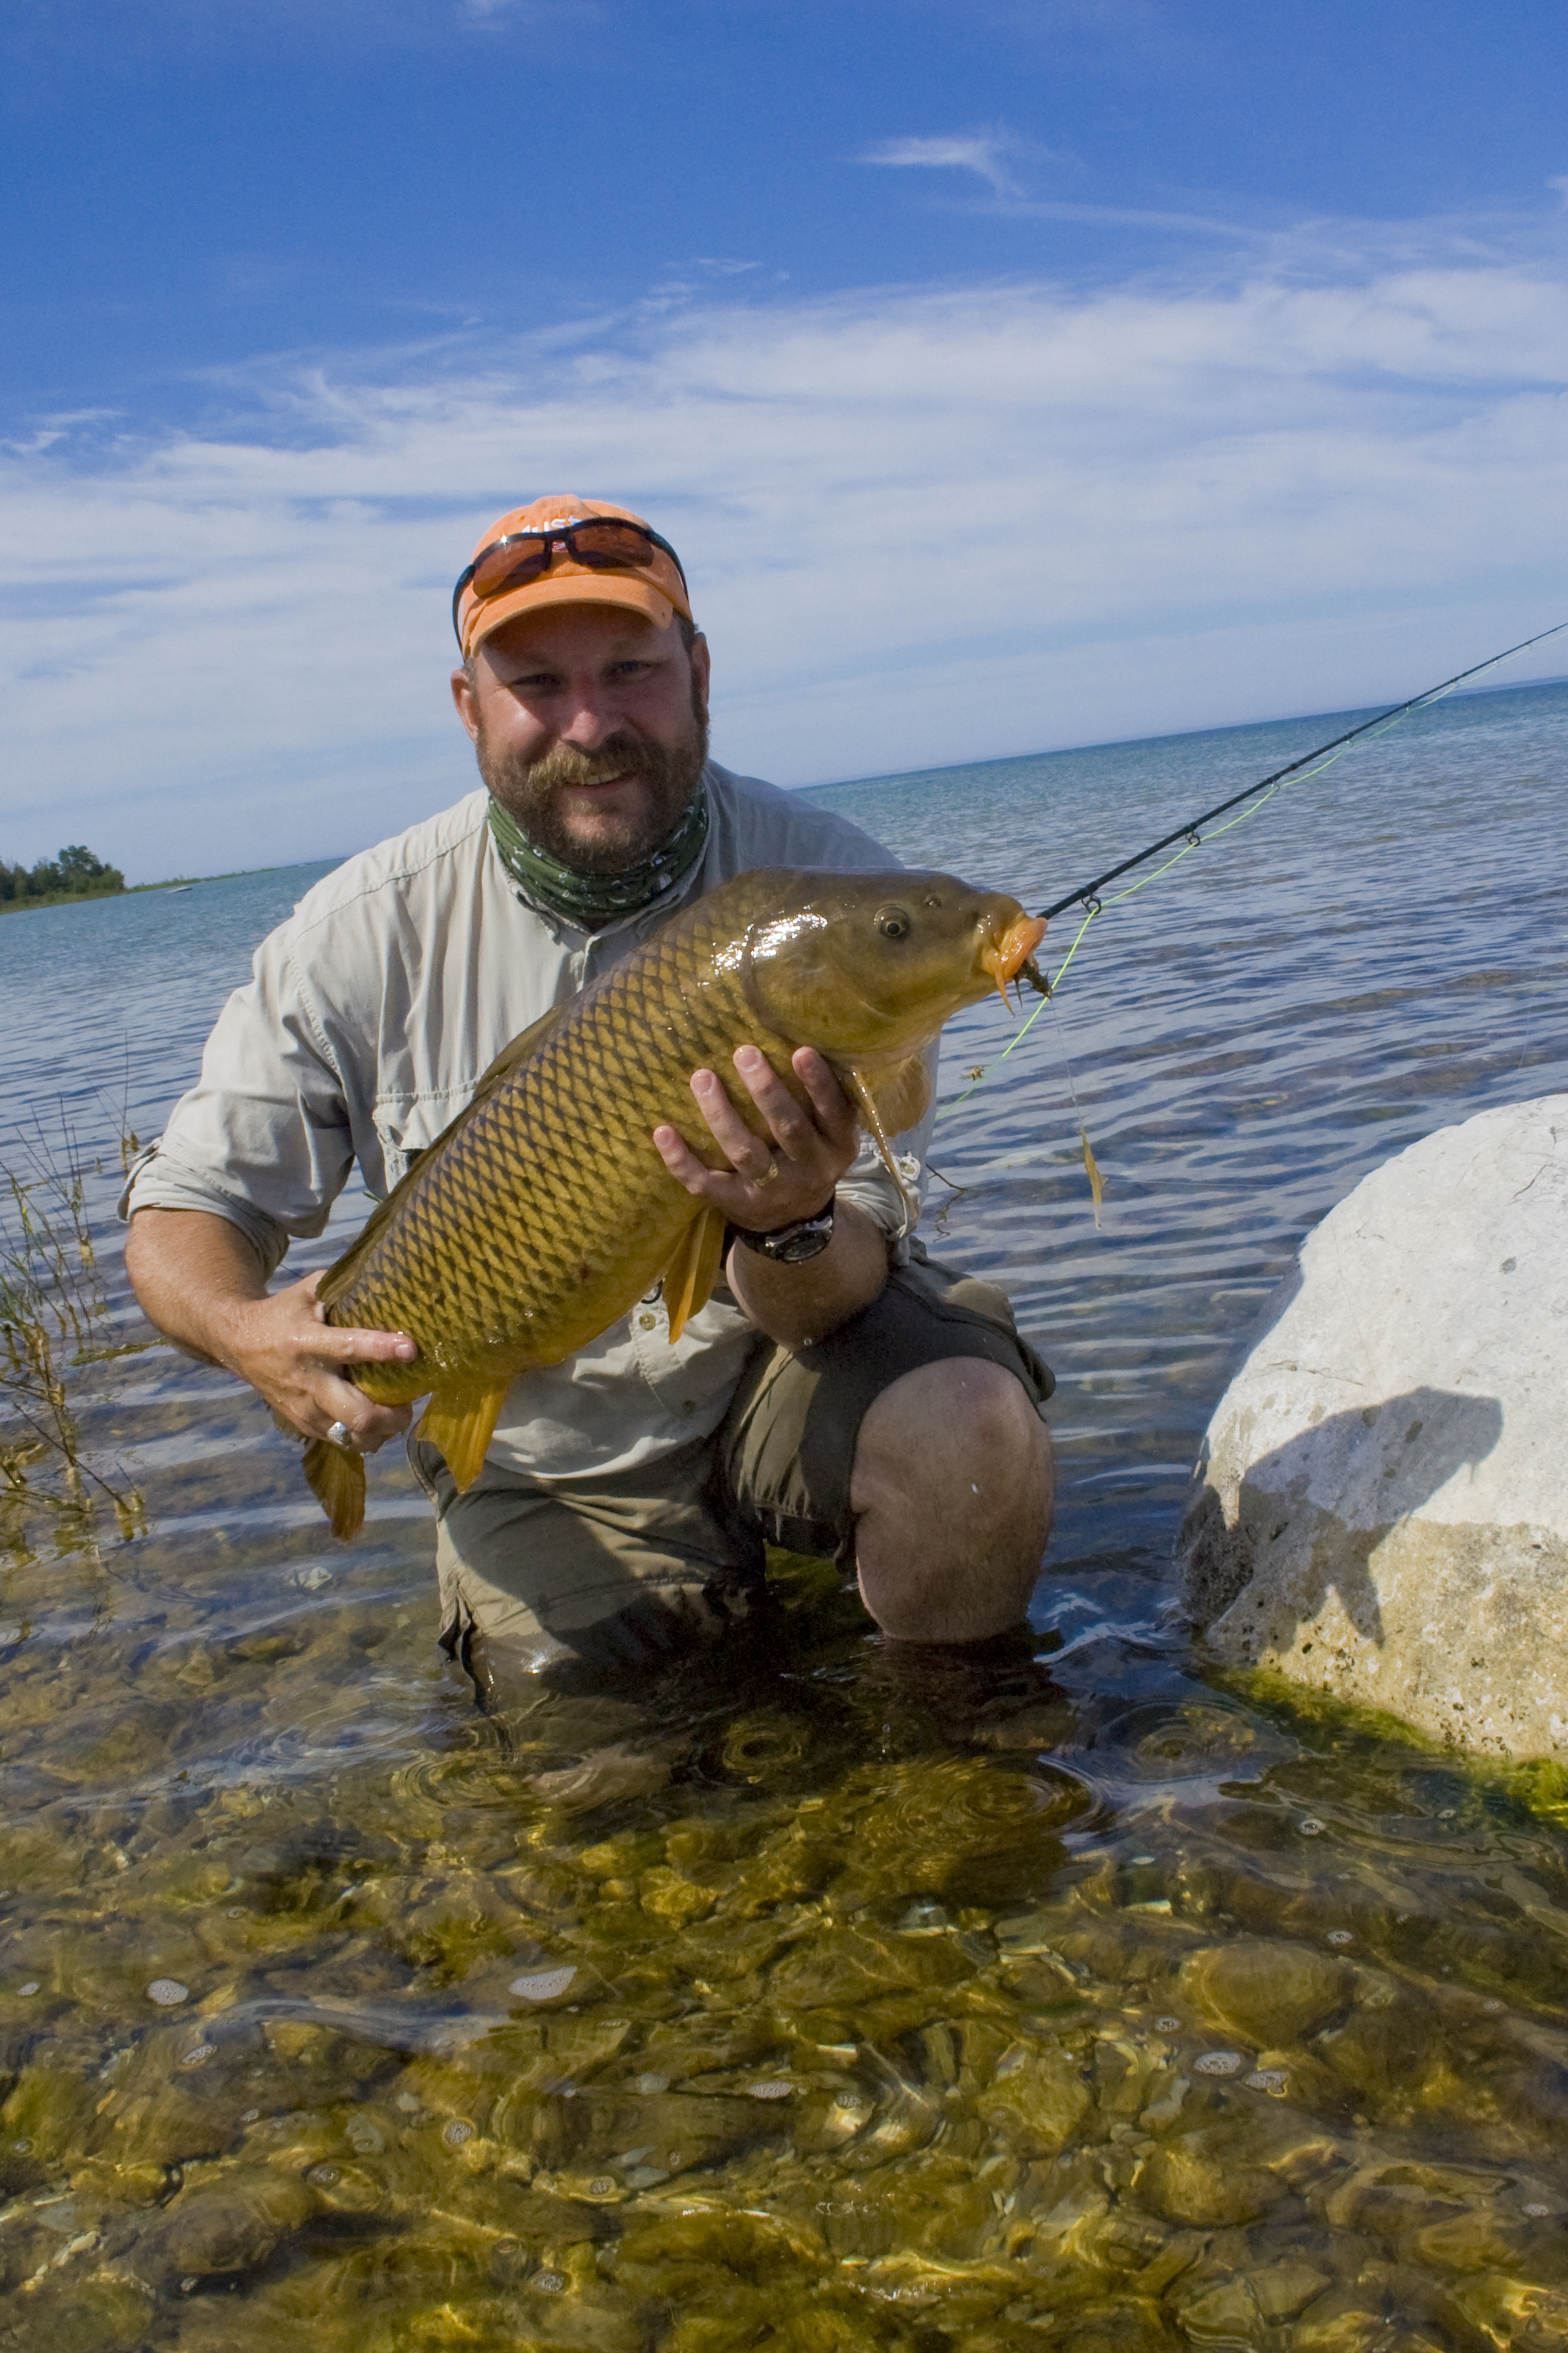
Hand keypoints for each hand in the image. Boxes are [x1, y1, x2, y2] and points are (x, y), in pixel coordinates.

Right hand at [214, 1271, 418, 1451]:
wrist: (239, 1344)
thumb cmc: (283, 1313)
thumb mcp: (308, 1291)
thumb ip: (344, 1287)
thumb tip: (388, 1283)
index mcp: (308, 1343)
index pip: (349, 1348)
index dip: (382, 1350)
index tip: (410, 1350)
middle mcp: (308, 1382)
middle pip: (357, 1415)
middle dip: (392, 1415)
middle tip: (410, 1402)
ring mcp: (305, 1410)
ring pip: (353, 1437)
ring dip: (383, 1430)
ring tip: (396, 1412)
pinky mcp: (304, 1426)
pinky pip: (343, 1442)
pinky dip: (366, 1436)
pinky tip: (377, 1419)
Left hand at [652, 1045, 858, 1232]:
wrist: (795, 1220)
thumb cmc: (810, 1153)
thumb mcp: (832, 1132)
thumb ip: (825, 1098)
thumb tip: (803, 1035)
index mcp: (837, 1146)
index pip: (833, 1112)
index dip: (818, 1084)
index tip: (800, 1050)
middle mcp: (809, 1169)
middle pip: (788, 1129)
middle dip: (765, 1091)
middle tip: (744, 1053)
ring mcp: (771, 1190)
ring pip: (744, 1152)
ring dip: (721, 1114)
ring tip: (702, 1077)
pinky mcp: (737, 1203)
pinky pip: (706, 1183)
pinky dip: (681, 1161)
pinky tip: (663, 1132)